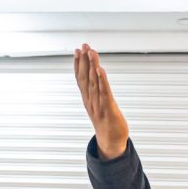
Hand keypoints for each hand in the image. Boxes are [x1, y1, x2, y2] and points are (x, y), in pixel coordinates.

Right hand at [73, 43, 128, 158]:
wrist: (111, 143)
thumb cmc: (106, 124)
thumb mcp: (98, 106)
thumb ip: (96, 94)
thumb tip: (95, 82)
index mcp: (88, 99)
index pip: (81, 78)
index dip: (78, 64)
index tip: (77, 50)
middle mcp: (91, 100)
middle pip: (85, 77)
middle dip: (84, 60)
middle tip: (83, 45)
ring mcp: (98, 105)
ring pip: (94, 82)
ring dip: (92, 66)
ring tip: (91, 52)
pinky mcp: (108, 109)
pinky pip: (104, 92)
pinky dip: (102, 81)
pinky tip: (100, 70)